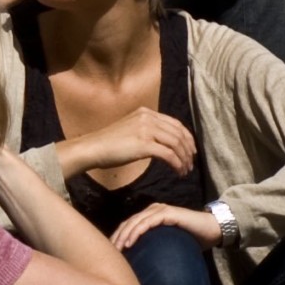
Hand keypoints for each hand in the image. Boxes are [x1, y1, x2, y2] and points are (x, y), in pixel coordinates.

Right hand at [61, 106, 198, 179]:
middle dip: (188, 150)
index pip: (175, 123)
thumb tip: (163, 142)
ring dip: (184, 159)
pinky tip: (177, 171)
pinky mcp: (144, 144)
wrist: (93, 148)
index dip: (187, 138)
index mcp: (145, 112)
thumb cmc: (109, 143)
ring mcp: (146, 129)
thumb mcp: (131, 129)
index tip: (191, 151)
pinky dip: (177, 164)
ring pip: (176, 144)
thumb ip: (147, 130)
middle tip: (190, 163)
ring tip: (185, 170)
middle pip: (179, 133)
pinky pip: (169, 154)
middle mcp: (148, 117)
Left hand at [109, 201, 222, 252]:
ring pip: (135, 221)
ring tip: (117, 248)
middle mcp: (152, 210)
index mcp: (150, 215)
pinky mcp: (167, 213)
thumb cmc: (191, 238)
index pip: (129, 225)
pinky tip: (130, 242)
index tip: (110, 251)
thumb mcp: (168, 242)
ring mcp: (159, 210)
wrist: (212, 230)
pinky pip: (147, 222)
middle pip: (128, 222)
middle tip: (109, 251)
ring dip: (124, 235)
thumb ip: (155, 245)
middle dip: (117, 236)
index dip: (118, 236)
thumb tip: (141, 261)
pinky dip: (137, 231)